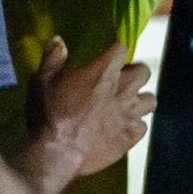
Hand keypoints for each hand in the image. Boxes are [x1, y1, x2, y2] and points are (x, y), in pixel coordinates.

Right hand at [28, 35, 157, 177]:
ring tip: (127, 105)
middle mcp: (123, 89)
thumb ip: (53, 58)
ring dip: (140, 100)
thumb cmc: (48, 114)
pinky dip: (134, 125)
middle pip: (144, 72)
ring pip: (151, 100)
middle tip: (120, 81)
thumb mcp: (42, 81)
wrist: (57, 153)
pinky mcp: (130, 136)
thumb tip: (59, 40)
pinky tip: (122, 128)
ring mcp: (129, 114)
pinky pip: (143, 126)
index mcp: (103, 71)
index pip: (121, 49)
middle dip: (134, 73)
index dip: (114, 52)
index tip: (106, 57)